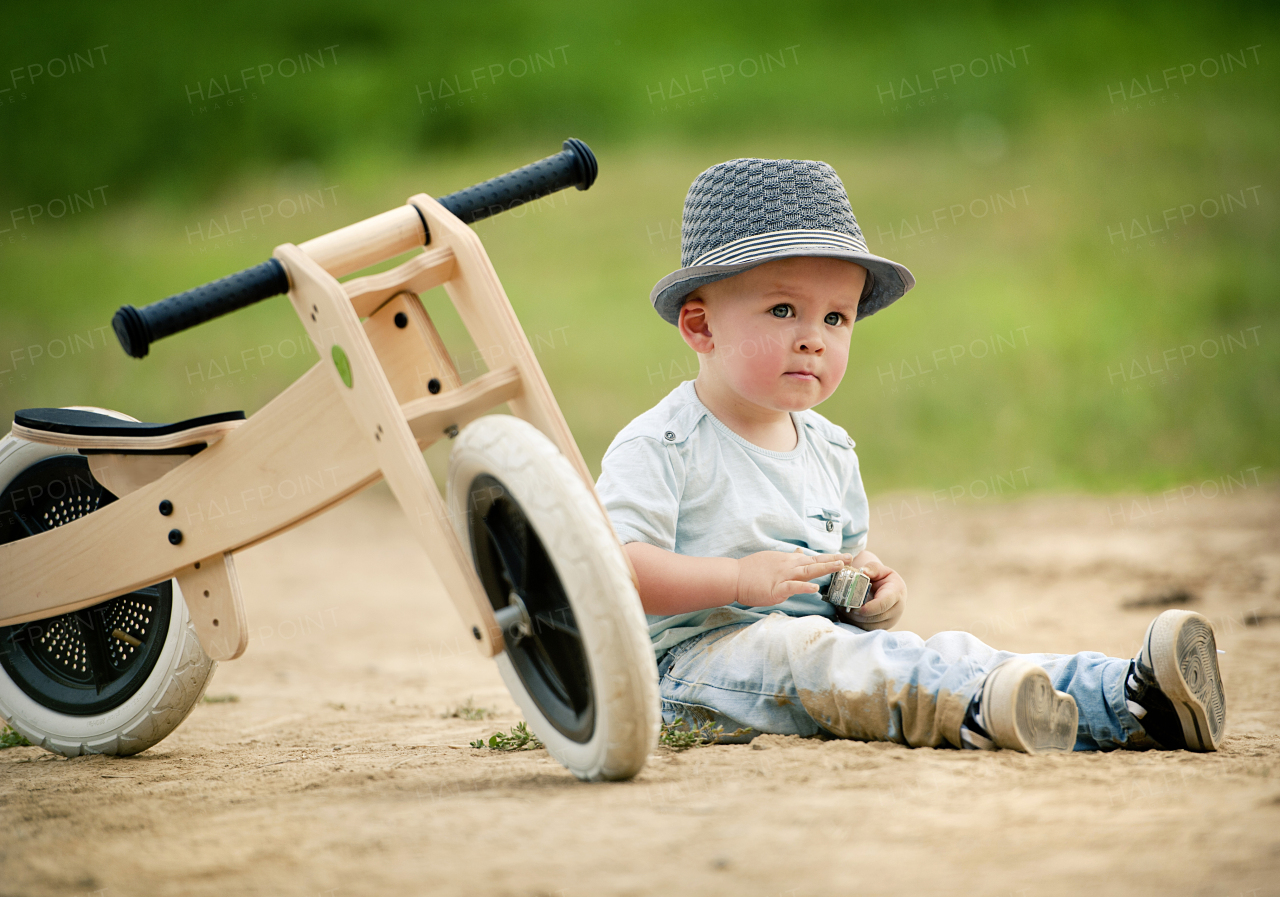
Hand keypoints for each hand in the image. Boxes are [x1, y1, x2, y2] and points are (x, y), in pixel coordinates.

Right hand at [735, 549, 852, 607]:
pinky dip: (804, 587)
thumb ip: (787, 559)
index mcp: (788, 561)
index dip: (829, 557)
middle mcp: (788, 566)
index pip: (812, 558)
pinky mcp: (776, 589)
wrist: (734, 576)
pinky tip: (815, 588)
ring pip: (807, 571)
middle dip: (833, 560)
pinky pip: (792, 587)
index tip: (844, 557)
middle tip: (850, 558)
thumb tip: (799, 553)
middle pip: (815, 562)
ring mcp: (783, 577)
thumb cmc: (751, 570)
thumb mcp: (771, 560)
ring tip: (839, 567)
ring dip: (824, 568)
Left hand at [835, 551, 905, 629]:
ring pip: (870, 626)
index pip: (882, 604)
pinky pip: (867, 629)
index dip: (867, 608)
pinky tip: (847, 616)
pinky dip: (855, 624)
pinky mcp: (883, 627)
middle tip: (843, 608)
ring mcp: (891, 620)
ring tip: (843, 611)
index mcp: (896, 593)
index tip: (854, 607)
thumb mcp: (878, 569)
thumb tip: (863, 572)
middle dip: (857, 614)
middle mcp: (897, 609)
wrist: (889, 589)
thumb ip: (872, 568)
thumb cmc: (882, 577)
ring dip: (855, 620)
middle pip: (875, 617)